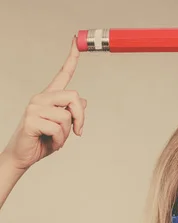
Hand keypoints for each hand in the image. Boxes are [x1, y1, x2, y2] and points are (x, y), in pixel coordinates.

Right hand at [2, 35, 86, 170]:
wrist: (23, 156)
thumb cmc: (42, 141)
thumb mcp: (62, 128)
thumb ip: (71, 114)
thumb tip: (84, 101)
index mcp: (49, 97)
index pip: (62, 75)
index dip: (71, 59)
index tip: (75, 42)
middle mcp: (41, 98)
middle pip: (74, 97)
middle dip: (80, 118)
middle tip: (78, 132)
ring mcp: (34, 107)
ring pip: (66, 116)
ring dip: (67, 134)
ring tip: (56, 139)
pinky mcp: (31, 119)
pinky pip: (57, 129)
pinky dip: (59, 141)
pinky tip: (50, 143)